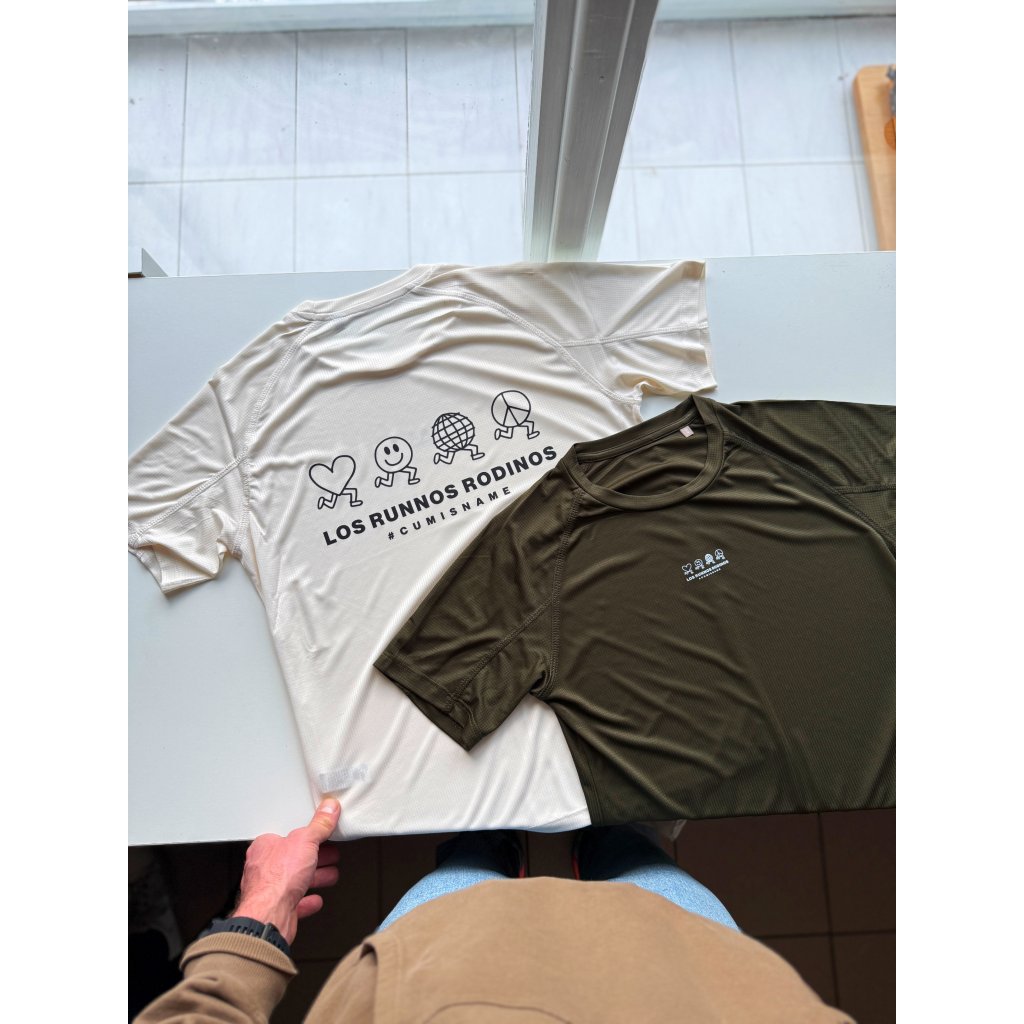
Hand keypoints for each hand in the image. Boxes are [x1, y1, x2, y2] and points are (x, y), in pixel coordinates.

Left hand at [231, 798, 341, 944]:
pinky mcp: (277, 910)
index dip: (309, 835)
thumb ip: (319, 826)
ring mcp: (270, 891)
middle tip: (330, 854)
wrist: (269, 917)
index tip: (323, 835)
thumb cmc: (276, 880)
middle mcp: (264, 868)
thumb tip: (329, 809)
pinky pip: (295, 904)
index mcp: (265, 847)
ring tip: (329, 875)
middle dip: (315, 858)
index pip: (288, 835)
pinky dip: (306, 901)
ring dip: (315, 878)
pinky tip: (314, 899)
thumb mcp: (305, 841)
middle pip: (294, 859)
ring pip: (295, 881)